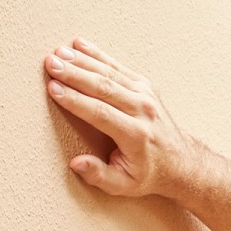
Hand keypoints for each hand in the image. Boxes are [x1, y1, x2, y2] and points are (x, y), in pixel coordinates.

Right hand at [43, 39, 200, 199]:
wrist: (180, 162)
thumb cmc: (148, 174)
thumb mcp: (124, 185)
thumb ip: (98, 175)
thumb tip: (76, 163)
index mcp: (135, 135)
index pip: (100, 113)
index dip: (75, 100)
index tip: (53, 89)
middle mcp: (142, 110)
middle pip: (103, 87)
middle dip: (74, 74)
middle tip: (50, 63)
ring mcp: (145, 95)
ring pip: (110, 73)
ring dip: (82, 61)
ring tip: (58, 53)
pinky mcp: (144, 86)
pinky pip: (118, 66)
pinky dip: (98, 55)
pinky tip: (79, 45)